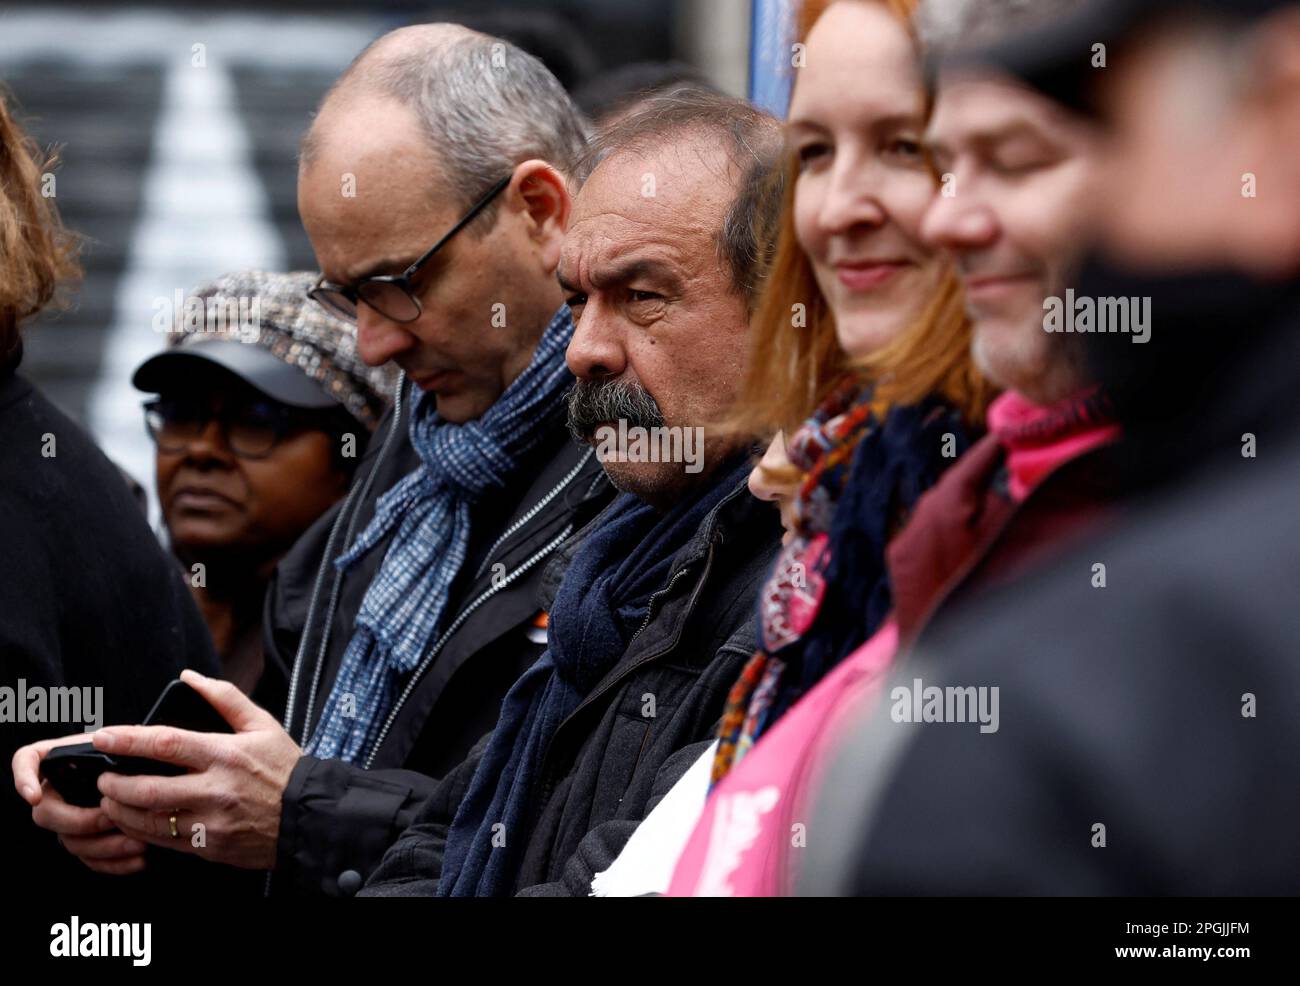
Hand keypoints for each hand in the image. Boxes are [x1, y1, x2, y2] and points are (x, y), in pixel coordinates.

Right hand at [12, 733, 148, 875]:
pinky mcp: (87, 841)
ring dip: (103, 846)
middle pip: (46, 813)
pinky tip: (137, 860)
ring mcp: (70, 818)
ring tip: (137, 842)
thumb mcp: (131, 740)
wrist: (155, 772)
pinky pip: (90, 858)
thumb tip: (107, 742)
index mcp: (61, 759)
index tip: (35, 795)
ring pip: (70, 841)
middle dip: (79, 820)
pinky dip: (113, 862)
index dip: (23, 779)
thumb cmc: (141, 751)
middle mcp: (57, 790)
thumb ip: (119, 740)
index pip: (26, 760)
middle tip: (111, 817)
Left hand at [93, 669, 301, 869]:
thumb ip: (224, 698)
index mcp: (226, 754)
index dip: (128, 740)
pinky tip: (134, 822)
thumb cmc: (284, 767)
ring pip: (150, 821)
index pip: (166, 744)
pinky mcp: (210, 848)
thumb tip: (190, 677)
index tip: (102, 736)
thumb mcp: (263, 725)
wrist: (309, 816)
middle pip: (148, 789)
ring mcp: (211, 823)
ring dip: (120, 811)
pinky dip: (140, 832)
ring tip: (110, 801)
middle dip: (115, 785)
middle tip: (102, 779)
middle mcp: (216, 790)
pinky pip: (163, 842)